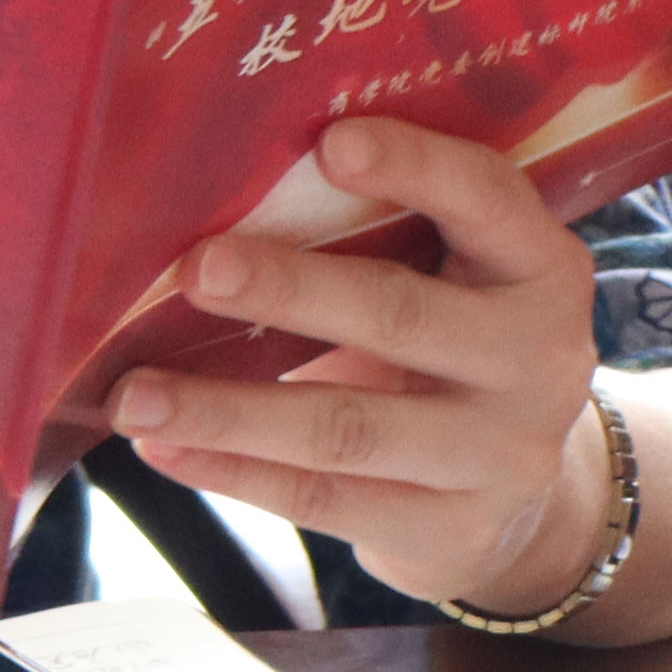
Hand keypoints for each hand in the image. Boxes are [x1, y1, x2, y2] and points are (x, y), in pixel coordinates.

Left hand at [109, 116, 605, 618]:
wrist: (519, 496)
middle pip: (400, 315)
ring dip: (226, 411)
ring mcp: (500, 455)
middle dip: (290, 289)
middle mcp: (537, 358)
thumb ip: (377, 234)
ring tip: (132, 396)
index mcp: (539, 267)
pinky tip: (162, 449)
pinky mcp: (450, 531)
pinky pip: (322, 500)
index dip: (416, 167)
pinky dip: (232, 473)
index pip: (488, 199)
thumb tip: (213, 193)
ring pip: (346, 429)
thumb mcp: (449, 280)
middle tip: (194, 270)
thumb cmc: (446, 345)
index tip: (330, 140)